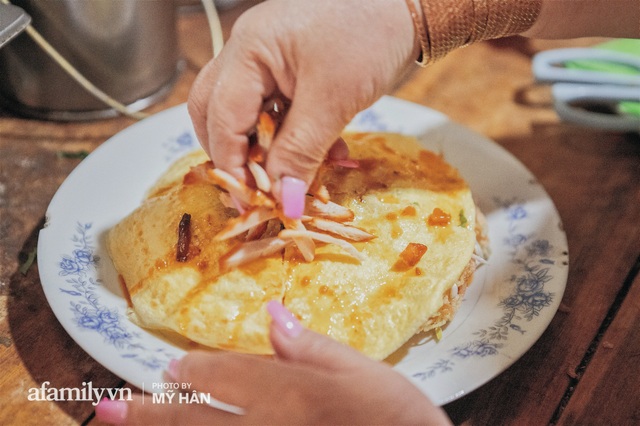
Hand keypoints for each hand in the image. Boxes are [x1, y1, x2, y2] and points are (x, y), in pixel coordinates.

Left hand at [95, 302, 450, 424]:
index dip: (195, 374)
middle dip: (149, 415)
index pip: (229, 378)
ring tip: (118, 425)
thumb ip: (311, 347)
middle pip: (198, 422)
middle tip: (106, 410)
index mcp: (291, 392)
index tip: (169, 371)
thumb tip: (274, 314)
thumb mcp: (362, 371)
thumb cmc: (395, 416)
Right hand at [188, 0, 417, 214]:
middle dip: (235, 156)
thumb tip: (284, 202)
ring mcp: (268, 59)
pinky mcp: (292, 68)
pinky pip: (278, 109)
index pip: (221, 119)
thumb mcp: (333, 99)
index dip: (233, 166)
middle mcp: (248, 52)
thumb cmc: (371, 34)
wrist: (408, 2)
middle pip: (217, 113)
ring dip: (269, 151)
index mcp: (248, 51)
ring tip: (295, 176)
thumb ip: (301, 152)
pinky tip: (323, 153)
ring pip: (248, 115)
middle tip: (258, 189)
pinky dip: (293, 137)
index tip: (252, 204)